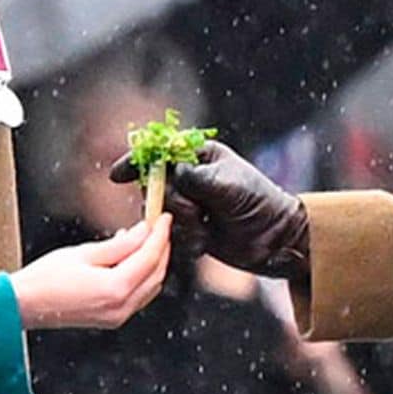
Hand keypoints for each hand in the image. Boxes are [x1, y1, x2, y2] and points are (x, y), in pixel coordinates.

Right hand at [11, 214, 171, 328]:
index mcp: (115, 289)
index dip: (159, 235)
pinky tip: (134, 258)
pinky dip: (143, 275)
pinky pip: (139, 295)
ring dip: (154, 262)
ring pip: (150, 286)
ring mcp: (117, 316)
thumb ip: (119, 244)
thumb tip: (143, 232)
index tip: (163, 218)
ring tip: (149, 238)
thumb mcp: (84, 253)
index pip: (149, 257)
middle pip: (156, 274)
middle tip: (159, 226)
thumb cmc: (45, 280)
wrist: (24, 305)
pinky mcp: (112, 318)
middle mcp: (121, 307)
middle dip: (161, 247)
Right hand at [110, 141, 309, 279]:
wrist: (275, 238)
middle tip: (197, 211)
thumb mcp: (228, 184)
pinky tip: (206, 239)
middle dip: (170, 202)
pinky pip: (170, 234)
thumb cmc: (257, 202)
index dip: (136, 162)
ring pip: (161, 213)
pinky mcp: (191, 228)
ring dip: (181, 223)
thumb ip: (196, 177)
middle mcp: (191, 177)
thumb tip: (174, 174)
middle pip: (156, 186)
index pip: (160, 153)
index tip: (117, 175)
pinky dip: (185, 239)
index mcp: (200, 156)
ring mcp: (190, 203)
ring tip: (207, 226)